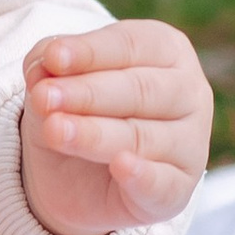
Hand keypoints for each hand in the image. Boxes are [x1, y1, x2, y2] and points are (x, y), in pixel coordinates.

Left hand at [20, 21, 212, 234]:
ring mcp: (190, 143)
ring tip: (54, 130)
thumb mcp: (55, 79)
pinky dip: (142, 175)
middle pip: (140, 89)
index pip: (130, 46)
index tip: (52, 58)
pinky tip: (120, 166)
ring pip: (142, 136)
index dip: (90, 52)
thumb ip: (48, 64)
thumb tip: (44, 65)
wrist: (74, 175)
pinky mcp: (179, 189)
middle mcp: (189, 92)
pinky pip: (163, 183)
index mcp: (166, 50)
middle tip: (44, 98)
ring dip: (94, 133)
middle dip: (89, 93)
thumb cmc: (75, 108)